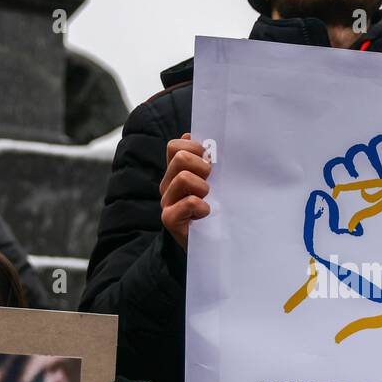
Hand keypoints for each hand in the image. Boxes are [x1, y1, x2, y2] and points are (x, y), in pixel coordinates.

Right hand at [160, 133, 210, 250]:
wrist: (213, 246)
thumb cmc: (215, 213)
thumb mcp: (213, 183)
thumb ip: (203, 161)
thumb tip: (189, 134)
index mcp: (176, 173)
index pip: (175, 146)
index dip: (194, 147)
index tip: (209, 161)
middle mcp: (168, 185)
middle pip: (180, 157)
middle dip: (201, 166)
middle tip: (210, 182)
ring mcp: (167, 202)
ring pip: (184, 177)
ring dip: (203, 188)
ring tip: (208, 200)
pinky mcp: (170, 220)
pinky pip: (189, 202)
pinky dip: (202, 207)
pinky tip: (205, 215)